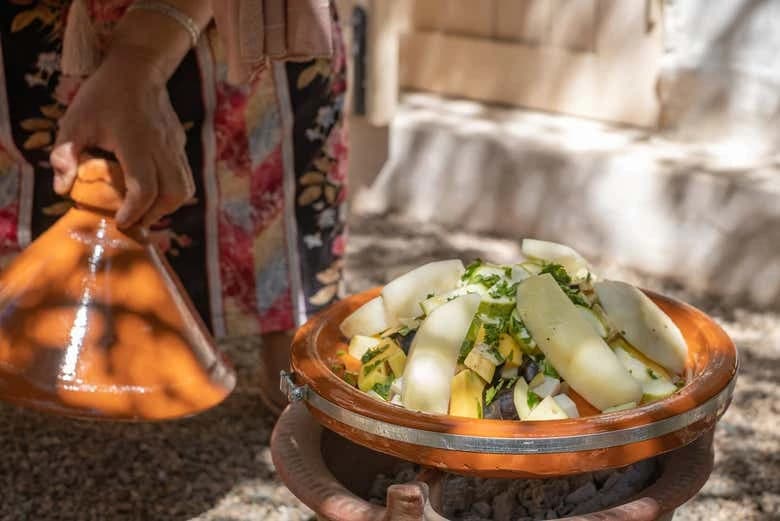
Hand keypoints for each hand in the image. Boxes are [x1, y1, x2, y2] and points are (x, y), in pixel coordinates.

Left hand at [50, 46, 194, 227]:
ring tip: (146, 210)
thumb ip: (65, 155)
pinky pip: (184, 176)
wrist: (138, 69)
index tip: (121, 221)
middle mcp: (162, 148)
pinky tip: (152, 191)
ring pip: (184, 188)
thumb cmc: (103, 95)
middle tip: (135, 221)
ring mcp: (175, 147)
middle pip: (173, 194)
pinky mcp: (180, 145)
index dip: (135, 211)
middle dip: (155, 214)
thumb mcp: (75, 121)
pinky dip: (171, 192)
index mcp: (136, 143)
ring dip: (167, 206)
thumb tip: (62, 189)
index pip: (145, 188)